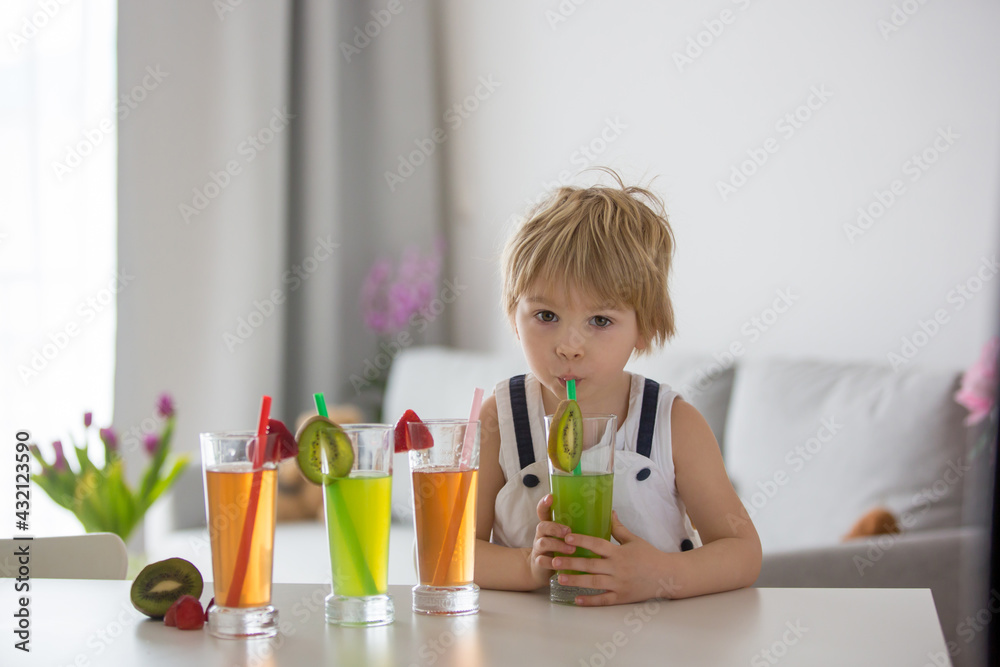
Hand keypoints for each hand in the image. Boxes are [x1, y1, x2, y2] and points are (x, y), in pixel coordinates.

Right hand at [527, 494, 576, 587]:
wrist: (546, 571)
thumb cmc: (564, 550)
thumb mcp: (572, 537)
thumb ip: (585, 527)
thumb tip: (611, 513)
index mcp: (551, 525)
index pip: (544, 511)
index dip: (545, 504)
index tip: (551, 497)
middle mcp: (543, 535)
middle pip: (543, 525)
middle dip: (555, 528)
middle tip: (568, 532)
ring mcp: (539, 548)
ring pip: (543, 543)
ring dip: (557, 545)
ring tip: (572, 550)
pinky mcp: (539, 562)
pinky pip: (541, 560)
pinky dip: (549, 562)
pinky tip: (558, 564)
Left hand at [551, 512, 677, 605]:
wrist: (667, 576)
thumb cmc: (650, 556)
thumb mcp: (634, 540)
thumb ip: (618, 528)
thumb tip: (609, 511)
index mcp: (619, 552)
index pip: (597, 545)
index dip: (581, 541)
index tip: (566, 537)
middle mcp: (617, 568)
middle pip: (590, 565)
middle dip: (571, 562)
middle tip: (554, 560)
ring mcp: (619, 584)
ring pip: (594, 583)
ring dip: (575, 581)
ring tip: (559, 578)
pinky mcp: (622, 597)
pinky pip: (603, 600)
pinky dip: (590, 601)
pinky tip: (576, 600)